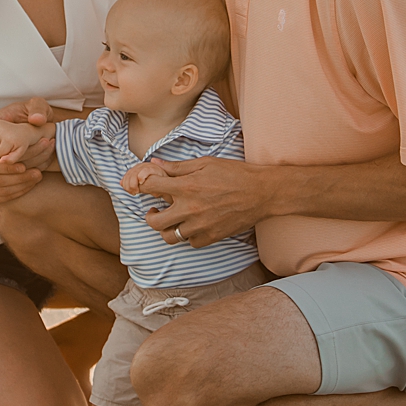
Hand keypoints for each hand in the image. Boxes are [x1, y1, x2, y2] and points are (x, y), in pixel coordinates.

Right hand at [0, 98, 54, 201]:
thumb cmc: (10, 126)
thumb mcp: (21, 111)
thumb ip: (34, 110)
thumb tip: (37, 119)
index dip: (8, 167)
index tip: (24, 166)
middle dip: (19, 178)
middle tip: (38, 172)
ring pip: (0, 191)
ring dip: (21, 185)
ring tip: (38, 176)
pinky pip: (2, 198)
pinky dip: (17, 192)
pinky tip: (31, 184)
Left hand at [121, 161, 165, 197]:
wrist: (170, 187)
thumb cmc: (156, 186)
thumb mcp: (142, 186)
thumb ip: (132, 183)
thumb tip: (120, 183)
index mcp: (139, 169)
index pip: (127, 174)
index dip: (125, 183)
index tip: (130, 192)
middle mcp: (143, 166)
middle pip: (130, 174)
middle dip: (129, 185)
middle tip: (134, 193)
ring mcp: (149, 166)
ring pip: (135, 173)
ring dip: (133, 183)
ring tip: (137, 191)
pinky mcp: (156, 168)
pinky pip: (145, 170)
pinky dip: (141, 176)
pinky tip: (142, 182)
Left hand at [131, 157, 269, 247]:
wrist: (262, 193)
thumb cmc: (235, 174)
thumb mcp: (206, 163)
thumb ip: (178, 166)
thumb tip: (155, 164)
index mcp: (186, 187)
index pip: (150, 187)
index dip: (144, 185)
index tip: (146, 186)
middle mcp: (189, 209)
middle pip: (154, 221)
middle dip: (150, 215)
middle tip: (155, 210)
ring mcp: (200, 226)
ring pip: (169, 236)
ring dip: (168, 228)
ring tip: (172, 221)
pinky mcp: (211, 237)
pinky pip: (190, 242)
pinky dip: (188, 236)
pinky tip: (193, 226)